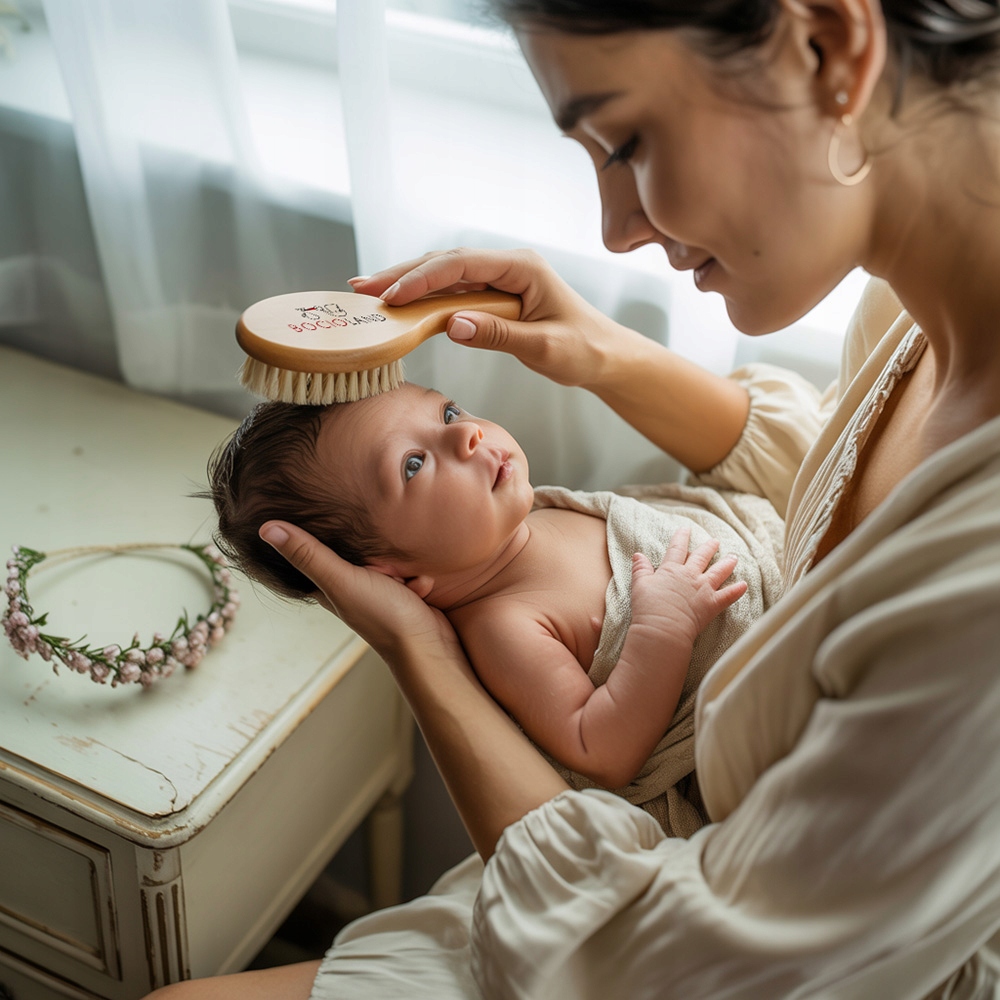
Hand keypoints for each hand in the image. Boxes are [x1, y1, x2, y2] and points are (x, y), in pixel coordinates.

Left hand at [258, 521, 464, 666]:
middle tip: (379, 567)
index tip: (334, 525)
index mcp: (325, 586)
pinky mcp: (400, 591)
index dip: (321, 536)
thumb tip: (266, 528)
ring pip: (384, 556)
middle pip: (354, 549)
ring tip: (400, 581)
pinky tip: (417, 590)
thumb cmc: (383, 618)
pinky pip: (407, 569)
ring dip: (398, 565)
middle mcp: (347, 587)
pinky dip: (414, 578)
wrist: (429, 645)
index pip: (312, 550)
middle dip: (373, 551)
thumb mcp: (342, 581)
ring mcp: (375, 590)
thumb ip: (308, 554)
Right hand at [348, 247, 638, 388]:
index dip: (421, 279)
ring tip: (368, 292)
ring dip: (407, 283)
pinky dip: (425, 298)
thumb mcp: (545, 347)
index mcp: (521, 267)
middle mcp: (507, 265)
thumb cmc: (584, 349)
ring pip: (445, 274)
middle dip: (402, 274)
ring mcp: (500, 278)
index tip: (390, 297)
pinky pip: (453, 292)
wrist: (606, 355)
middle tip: (361, 287)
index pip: (460, 265)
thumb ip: (499, 336)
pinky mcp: (495, 295)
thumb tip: (452, 325)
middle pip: (445, 262)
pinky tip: (400, 305)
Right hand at [629, 527, 747, 650]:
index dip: (681, 538)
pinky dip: (737, 590)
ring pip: (718, 572)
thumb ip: (641, 569)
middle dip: (708, 548)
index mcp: (672, 570)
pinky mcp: (712, 604)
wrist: (662, 628)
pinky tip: (744, 585)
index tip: (686, 529)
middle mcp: (690, 576)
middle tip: (715, 541)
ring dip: (726, 564)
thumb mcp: (639, 585)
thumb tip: (638, 555)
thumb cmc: (648, 608)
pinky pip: (728, 595)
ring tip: (734, 557)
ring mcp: (703, 589)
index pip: (677, 549)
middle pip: (701, 557)